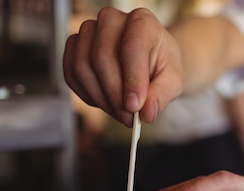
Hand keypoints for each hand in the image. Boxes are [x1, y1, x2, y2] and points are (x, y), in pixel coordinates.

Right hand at [63, 7, 183, 125]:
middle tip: (128, 117)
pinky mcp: (75, 46)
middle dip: (114, 94)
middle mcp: (112, 20)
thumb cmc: (161, 67)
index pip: (131, 46)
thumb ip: (162, 95)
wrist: (149, 61)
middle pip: (101, 57)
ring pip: (82, 66)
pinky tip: (105, 104)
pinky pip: (71, 73)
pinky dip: (87, 95)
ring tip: (120, 113)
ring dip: (100, 98)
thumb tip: (146, 113)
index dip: (132, 79)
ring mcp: (89, 31)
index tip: (135, 106)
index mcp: (142, 21)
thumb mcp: (173, 81)